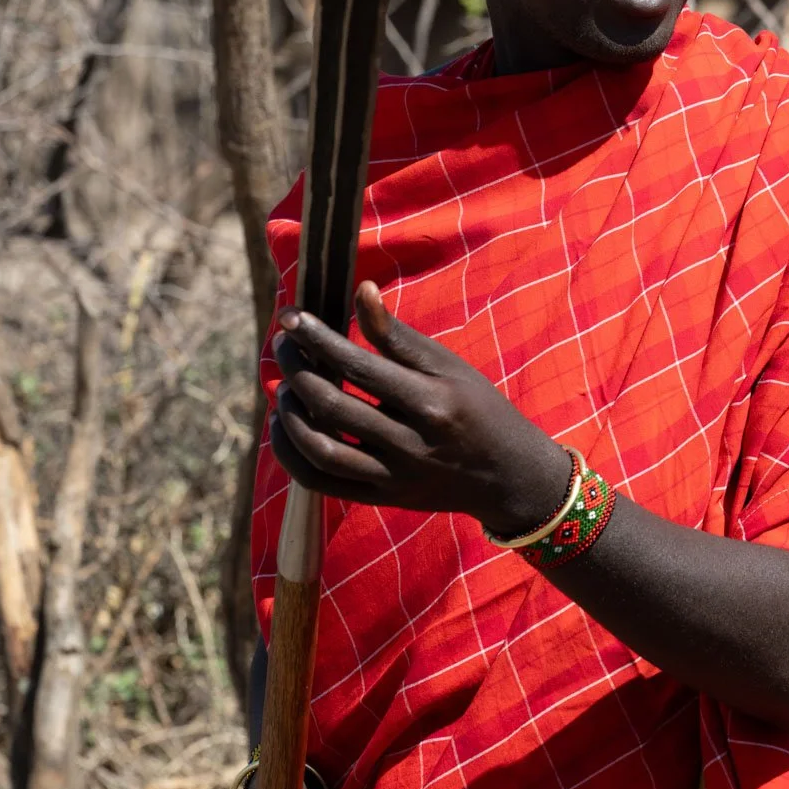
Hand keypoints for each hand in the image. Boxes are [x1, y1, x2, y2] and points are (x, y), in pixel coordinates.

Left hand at [269, 280, 573, 535]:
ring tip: (282, 386)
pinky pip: (322, 482)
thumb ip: (398, 334)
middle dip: (296, 369)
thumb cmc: (477, 407)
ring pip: (320, 449)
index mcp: (431, 401)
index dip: (317, 338)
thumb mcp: (447, 365)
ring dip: (290, 414)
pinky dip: (293, 455)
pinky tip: (285, 426)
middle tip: (282, 344)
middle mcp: (410, 442)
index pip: (358, 365)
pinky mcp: (382, 498)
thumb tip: (362, 290)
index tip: (290, 316)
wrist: (506, 473)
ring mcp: (394, 476)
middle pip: (332, 405)